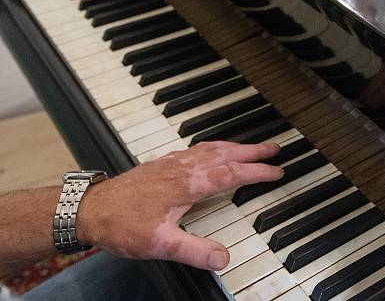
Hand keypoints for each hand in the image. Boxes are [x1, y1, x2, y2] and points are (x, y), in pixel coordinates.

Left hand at [77, 141, 282, 269]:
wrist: (88, 210)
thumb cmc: (121, 224)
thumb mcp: (159, 244)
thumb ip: (193, 251)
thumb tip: (223, 258)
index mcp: (188, 184)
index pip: (231, 174)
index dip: (256, 172)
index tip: (276, 171)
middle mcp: (182, 169)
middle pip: (225, 153)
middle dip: (252, 151)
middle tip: (274, 148)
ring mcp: (171, 164)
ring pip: (210, 148)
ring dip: (234, 146)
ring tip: (250, 147)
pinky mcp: (160, 165)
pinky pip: (195, 149)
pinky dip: (213, 147)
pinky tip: (210, 151)